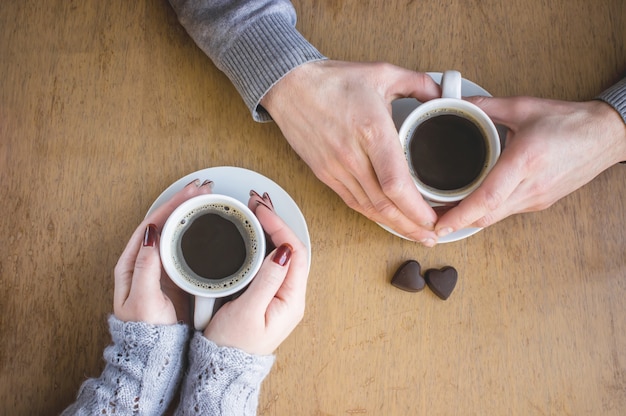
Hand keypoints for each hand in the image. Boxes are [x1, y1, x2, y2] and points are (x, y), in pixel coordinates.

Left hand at [113, 179, 212, 323]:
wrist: (156, 354)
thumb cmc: (146, 331)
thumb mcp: (144, 299)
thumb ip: (146, 267)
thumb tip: (150, 235)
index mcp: (131, 264)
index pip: (152, 225)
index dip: (170, 206)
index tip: (188, 194)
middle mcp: (145, 262)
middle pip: (164, 224)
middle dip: (182, 203)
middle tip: (202, 190)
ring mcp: (162, 268)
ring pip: (176, 233)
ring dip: (190, 215)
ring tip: (206, 200)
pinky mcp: (176, 277)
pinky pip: (186, 248)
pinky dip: (196, 233)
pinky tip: (207, 227)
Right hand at [203, 192, 308, 354]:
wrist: (223, 367)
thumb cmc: (233, 346)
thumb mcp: (249, 311)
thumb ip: (267, 280)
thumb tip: (284, 250)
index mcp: (291, 300)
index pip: (295, 253)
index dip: (280, 227)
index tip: (262, 212)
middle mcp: (290, 296)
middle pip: (291, 249)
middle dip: (276, 223)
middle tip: (257, 205)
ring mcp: (280, 295)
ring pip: (282, 253)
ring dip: (270, 231)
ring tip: (254, 212)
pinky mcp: (267, 294)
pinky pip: (271, 262)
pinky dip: (263, 244)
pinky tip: (252, 234)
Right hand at [261, 60, 441, 244]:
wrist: (289, 86)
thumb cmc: (332, 81)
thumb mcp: (382, 72)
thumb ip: (419, 83)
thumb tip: (443, 93)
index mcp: (372, 131)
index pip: (396, 184)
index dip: (416, 209)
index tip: (433, 218)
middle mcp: (352, 156)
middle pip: (384, 205)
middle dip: (411, 226)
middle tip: (432, 236)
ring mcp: (336, 168)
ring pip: (368, 208)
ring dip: (393, 225)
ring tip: (416, 233)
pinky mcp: (325, 174)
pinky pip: (352, 202)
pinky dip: (372, 215)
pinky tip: (387, 220)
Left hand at [435, 96, 625, 236]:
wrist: (606, 135)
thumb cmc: (570, 122)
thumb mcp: (524, 107)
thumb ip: (486, 107)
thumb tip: (457, 105)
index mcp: (525, 161)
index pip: (487, 198)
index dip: (460, 215)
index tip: (439, 224)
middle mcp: (531, 187)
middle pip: (487, 216)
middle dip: (456, 223)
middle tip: (431, 220)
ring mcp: (537, 198)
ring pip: (496, 217)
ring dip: (470, 218)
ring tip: (446, 212)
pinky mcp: (540, 202)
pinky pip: (507, 212)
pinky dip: (487, 211)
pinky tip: (473, 203)